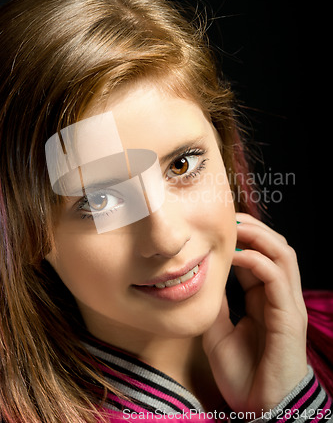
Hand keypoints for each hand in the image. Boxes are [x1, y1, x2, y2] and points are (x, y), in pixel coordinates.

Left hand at [203, 213, 307, 414]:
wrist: (260, 410)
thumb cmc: (242, 375)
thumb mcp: (218, 333)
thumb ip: (216, 304)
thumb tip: (203, 278)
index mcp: (265, 298)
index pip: (259, 256)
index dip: (241, 237)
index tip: (217, 225)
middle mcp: (280, 296)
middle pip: (276, 247)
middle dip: (253, 227)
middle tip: (226, 217)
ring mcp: (287, 304)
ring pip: (283, 253)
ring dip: (258, 235)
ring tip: (233, 227)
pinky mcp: (289, 316)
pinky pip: (276, 276)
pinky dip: (255, 259)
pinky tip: (233, 255)